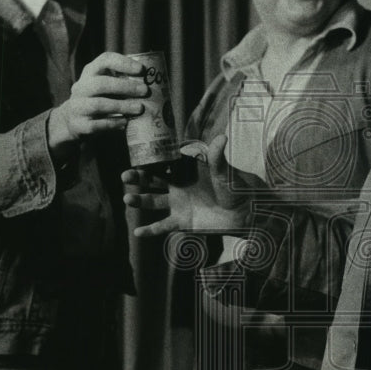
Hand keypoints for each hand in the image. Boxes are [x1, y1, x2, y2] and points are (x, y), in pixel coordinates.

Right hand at [48, 52, 149, 149]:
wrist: (72, 121)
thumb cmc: (97, 99)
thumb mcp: (104, 85)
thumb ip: (121, 82)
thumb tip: (154, 86)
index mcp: (90, 72)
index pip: (104, 60)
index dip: (123, 63)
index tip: (141, 70)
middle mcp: (81, 87)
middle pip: (102, 84)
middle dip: (126, 87)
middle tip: (145, 91)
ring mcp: (78, 106)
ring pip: (99, 104)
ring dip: (122, 106)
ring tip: (139, 108)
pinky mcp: (80, 124)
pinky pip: (98, 124)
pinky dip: (114, 123)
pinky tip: (125, 122)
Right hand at [122, 135, 250, 235]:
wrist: (245, 213)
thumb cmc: (236, 187)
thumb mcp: (225, 172)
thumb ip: (218, 157)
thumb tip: (221, 137)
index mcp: (185, 170)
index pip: (163, 162)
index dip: (149, 160)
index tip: (137, 156)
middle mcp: (177, 185)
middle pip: (152, 180)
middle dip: (138, 178)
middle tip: (126, 176)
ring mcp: (178, 203)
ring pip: (153, 202)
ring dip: (139, 200)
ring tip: (128, 199)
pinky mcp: (181, 221)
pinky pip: (162, 226)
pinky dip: (150, 230)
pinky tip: (138, 232)